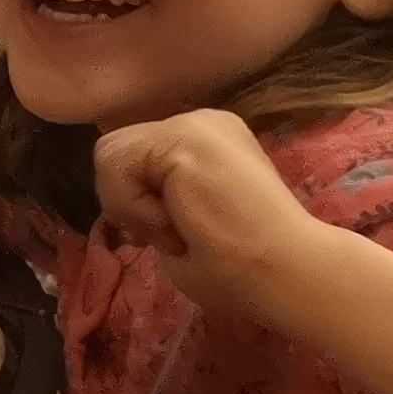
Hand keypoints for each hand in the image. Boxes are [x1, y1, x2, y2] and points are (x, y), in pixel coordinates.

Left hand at [90, 111, 332, 323]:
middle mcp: (200, 123)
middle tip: (173, 235)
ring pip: (108, 156)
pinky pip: (116, 167)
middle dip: (124, 203)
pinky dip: (134, 208)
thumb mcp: (181, 221)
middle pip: (113, 151)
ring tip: (179, 231)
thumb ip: (150, 196)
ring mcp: (193, 123)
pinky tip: (177, 223)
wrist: (284, 271)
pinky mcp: (183, 135)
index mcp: (204, 143)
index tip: (171, 236)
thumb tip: (112, 193)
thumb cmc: (240, 266)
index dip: (133, 203)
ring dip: (131, 209)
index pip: (131, 158)